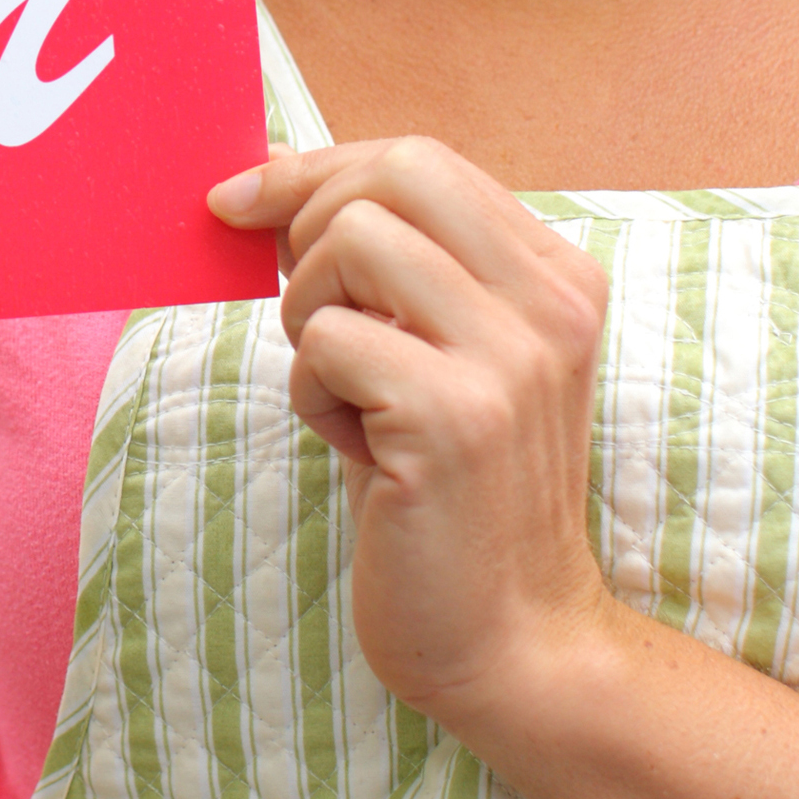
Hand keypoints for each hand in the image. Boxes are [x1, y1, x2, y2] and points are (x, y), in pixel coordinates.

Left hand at [207, 139, 621, 718]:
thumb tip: (274, 174)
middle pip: (390, 176)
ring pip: (350, 245)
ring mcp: (510, 359)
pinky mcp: (455, 419)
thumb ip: (387, 268)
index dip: (316, 171)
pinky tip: (359, 454)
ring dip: (310, 318)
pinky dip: (311, 395)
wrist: (511, 639)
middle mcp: (550, 304)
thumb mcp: (438, 357)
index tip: (243, 201)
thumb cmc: (449, 495)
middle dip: (309, 230)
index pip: (420, 160)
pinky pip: (324, 343)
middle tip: (308, 316)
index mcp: (555, 277)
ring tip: (348, 396)